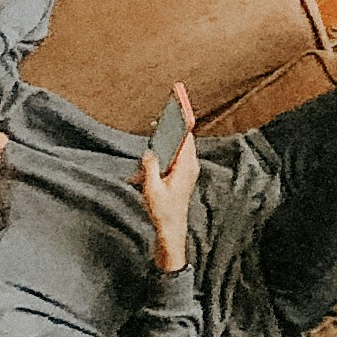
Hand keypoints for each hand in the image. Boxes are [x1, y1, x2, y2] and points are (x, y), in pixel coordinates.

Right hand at [137, 88, 197, 272]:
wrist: (171, 230)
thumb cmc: (163, 212)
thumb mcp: (152, 189)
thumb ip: (149, 168)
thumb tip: (148, 152)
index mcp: (186, 167)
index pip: (187, 137)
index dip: (182, 120)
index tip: (179, 106)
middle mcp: (190, 166)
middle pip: (181, 141)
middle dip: (168, 132)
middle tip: (157, 122)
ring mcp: (186, 171)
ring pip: (175, 151)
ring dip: (161, 150)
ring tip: (149, 156)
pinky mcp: (181, 177)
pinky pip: (171, 161)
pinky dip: (160, 160)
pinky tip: (146, 171)